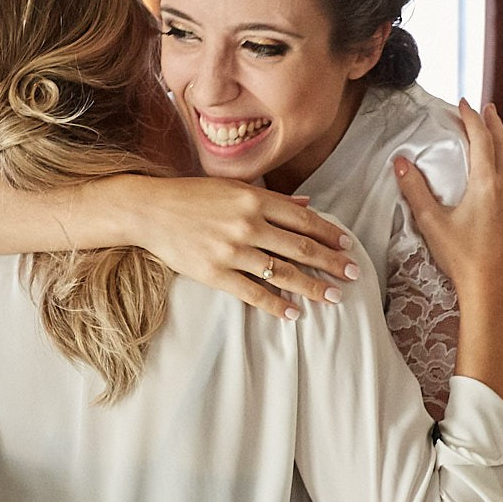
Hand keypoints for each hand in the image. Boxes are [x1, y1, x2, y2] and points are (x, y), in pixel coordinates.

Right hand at [114, 175, 358, 318]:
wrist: (150, 210)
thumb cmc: (193, 196)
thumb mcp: (234, 187)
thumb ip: (272, 198)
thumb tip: (308, 205)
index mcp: (255, 199)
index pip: (304, 219)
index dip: (329, 234)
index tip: (348, 246)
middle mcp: (247, 224)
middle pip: (300, 247)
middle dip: (331, 263)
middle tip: (353, 275)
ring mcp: (232, 250)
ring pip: (282, 273)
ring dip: (312, 287)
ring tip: (333, 298)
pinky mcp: (215, 273)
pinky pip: (253, 293)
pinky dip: (276, 305)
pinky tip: (294, 314)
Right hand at [394, 102, 502, 306]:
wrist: (493, 292)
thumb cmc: (461, 258)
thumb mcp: (432, 223)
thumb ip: (415, 190)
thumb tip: (400, 162)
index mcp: (488, 185)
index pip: (481, 140)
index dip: (472, 119)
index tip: (463, 103)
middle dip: (494, 125)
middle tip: (487, 108)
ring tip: (498, 134)